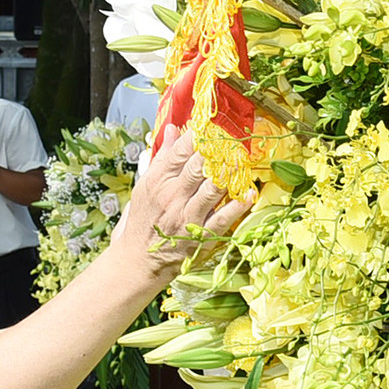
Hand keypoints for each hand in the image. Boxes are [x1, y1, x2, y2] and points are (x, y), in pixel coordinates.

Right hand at [118, 125, 252, 279]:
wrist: (138, 260)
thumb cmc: (142, 221)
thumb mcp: (145, 186)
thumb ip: (161, 158)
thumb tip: (173, 129)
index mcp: (158, 182)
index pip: (180, 152)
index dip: (198, 137)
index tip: (211, 128)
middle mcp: (173, 197)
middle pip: (198, 166)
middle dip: (217, 151)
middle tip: (232, 140)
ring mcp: (188, 216)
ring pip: (213, 188)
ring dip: (230, 173)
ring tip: (242, 160)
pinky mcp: (202, 236)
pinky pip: (224, 218)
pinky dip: (239, 205)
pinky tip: (250, 193)